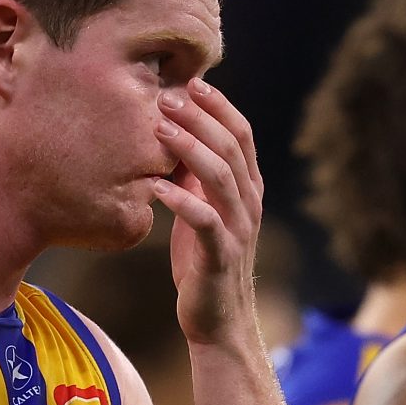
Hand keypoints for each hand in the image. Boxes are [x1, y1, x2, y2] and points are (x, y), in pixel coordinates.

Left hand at [152, 81, 265, 349]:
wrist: (218, 321)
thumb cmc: (203, 262)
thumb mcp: (201, 210)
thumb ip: (196, 177)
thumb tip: (173, 136)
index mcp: (247, 188)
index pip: (242, 134)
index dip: (219, 106)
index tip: (190, 82)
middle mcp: (249, 203)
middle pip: (232, 147)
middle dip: (201, 117)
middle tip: (168, 95)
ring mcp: (238, 229)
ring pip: (221, 178)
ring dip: (191, 148)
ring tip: (160, 129)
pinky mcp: (221, 256)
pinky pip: (205, 222)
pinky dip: (182, 202)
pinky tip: (156, 188)